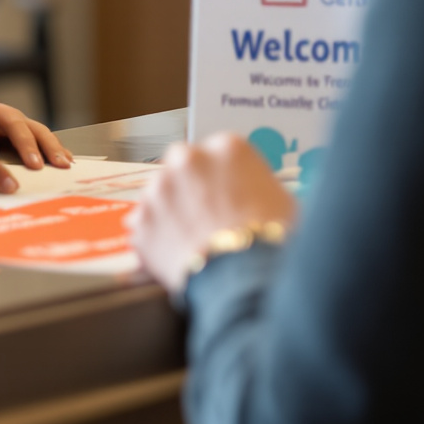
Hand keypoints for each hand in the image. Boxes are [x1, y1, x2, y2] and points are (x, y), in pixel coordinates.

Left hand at [126, 133, 298, 293]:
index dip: (220, 178)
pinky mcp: (142, 219)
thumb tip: (257, 199)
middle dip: (189, 187)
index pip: (217, 154)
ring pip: (160, 195)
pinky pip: (145, 226)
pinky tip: (174, 253)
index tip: (222, 194)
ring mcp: (160, 188)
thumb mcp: (282, 202)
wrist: (243, 275)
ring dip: (170, 212)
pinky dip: (155, 238)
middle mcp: (188, 158)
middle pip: (182, 167)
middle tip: (204, 215)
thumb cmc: (271, 240)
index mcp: (227, 147)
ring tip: (191, 240)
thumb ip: (258, 189)